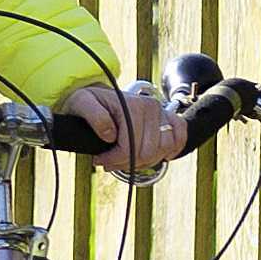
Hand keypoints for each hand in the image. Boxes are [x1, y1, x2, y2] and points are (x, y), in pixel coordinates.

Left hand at [62, 78, 182, 180]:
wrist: (97, 95)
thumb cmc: (88, 100)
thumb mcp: (81, 103)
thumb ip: (94, 116)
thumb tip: (111, 135)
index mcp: (134, 106)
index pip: (131, 147)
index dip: (115, 160)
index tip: (100, 160)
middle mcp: (152, 107)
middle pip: (148, 153)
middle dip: (127, 164)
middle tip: (110, 162)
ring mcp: (162, 113)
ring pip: (163, 150)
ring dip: (145, 162)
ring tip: (126, 160)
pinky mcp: (167, 118)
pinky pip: (179, 137)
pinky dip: (171, 150)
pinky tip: (158, 156)